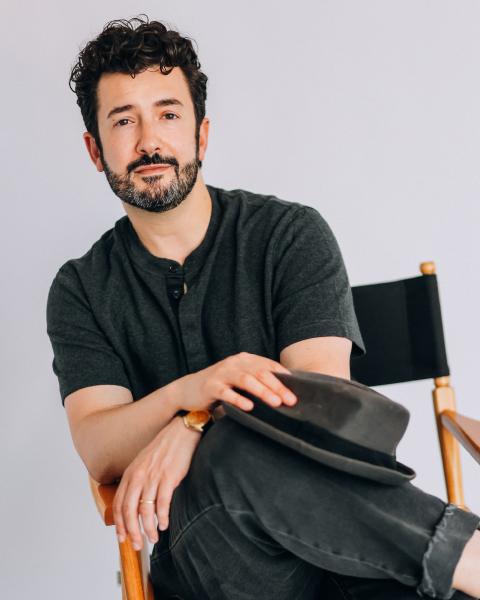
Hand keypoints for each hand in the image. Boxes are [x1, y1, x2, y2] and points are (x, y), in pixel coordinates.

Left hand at [113, 415, 200, 550]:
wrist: (181, 432)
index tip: (122, 538)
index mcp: (131, 473)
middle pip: (129, 511)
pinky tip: (164, 524)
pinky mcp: (169, 477)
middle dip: (132, 532)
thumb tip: (136, 505)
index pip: (118, 504)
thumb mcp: (144, 463)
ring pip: (145, 510)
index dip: (119, 524)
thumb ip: (138, 481)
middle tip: (137, 545)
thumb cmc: (165, 449)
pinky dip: (162, 517)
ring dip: (148, 528)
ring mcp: (153, 477)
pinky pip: (162, 503)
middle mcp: (139, 476)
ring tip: (153, 537)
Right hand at [177, 352, 297, 412]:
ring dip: (262, 391)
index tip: (297, 390)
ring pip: (246, 380)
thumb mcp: (239, 380)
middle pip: (260, 372)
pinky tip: (249, 406)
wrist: (187, 390)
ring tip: (275, 403)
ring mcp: (221, 373)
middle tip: (291, 400)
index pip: (268, 366)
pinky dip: (238, 399)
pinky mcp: (210, 386)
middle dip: (277, 386)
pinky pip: (226, 392)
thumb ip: (257, 381)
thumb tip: (284, 392)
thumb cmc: (219, 387)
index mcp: (244, 359)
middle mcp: (234, 363)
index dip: (283, 377)